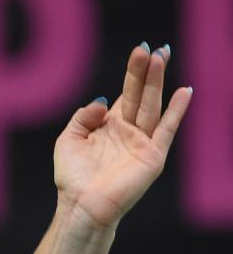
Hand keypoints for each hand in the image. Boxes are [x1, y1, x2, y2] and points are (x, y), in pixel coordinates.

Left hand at [53, 43, 192, 230]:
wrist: (81, 205)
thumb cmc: (73, 177)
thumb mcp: (68, 139)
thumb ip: (84, 116)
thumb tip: (104, 98)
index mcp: (110, 125)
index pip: (127, 93)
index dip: (134, 72)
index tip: (141, 50)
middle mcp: (129, 131)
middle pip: (142, 95)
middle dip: (148, 71)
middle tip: (156, 47)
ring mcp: (143, 143)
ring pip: (152, 106)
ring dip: (158, 83)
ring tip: (162, 58)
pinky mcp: (152, 156)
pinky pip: (166, 130)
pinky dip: (176, 111)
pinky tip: (185, 92)